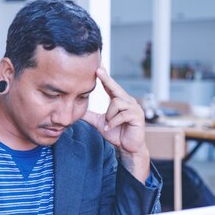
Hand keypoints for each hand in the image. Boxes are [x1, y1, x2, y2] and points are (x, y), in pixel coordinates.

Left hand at [82, 67, 149, 182]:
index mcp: (119, 101)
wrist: (127, 147)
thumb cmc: (116, 134)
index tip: (98, 67)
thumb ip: (90, 116)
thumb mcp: (99, 123)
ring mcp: (134, 108)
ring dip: (109, 115)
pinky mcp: (137, 116)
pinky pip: (122, 114)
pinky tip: (109, 127)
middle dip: (107, 79)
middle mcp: (128, 101)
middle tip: (98, 70)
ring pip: (116, 103)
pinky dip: (113, 122)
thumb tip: (77, 110)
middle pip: (115, 88)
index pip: (111, 87)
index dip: (104, 77)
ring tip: (107, 124)